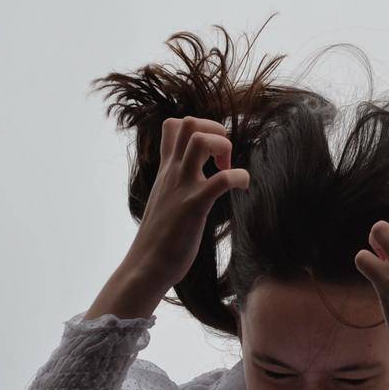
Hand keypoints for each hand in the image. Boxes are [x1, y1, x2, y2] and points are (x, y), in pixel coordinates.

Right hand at [124, 116, 249, 289]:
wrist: (146, 267)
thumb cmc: (160, 239)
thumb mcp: (165, 200)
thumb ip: (175, 184)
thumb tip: (193, 180)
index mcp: (166, 171)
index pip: (173, 126)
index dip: (200, 127)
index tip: (212, 153)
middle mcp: (172, 173)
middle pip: (188, 122)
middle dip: (214, 130)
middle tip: (222, 159)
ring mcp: (181, 187)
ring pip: (200, 139)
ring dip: (223, 146)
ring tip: (228, 168)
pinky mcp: (194, 206)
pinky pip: (221, 179)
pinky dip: (239, 177)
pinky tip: (242, 187)